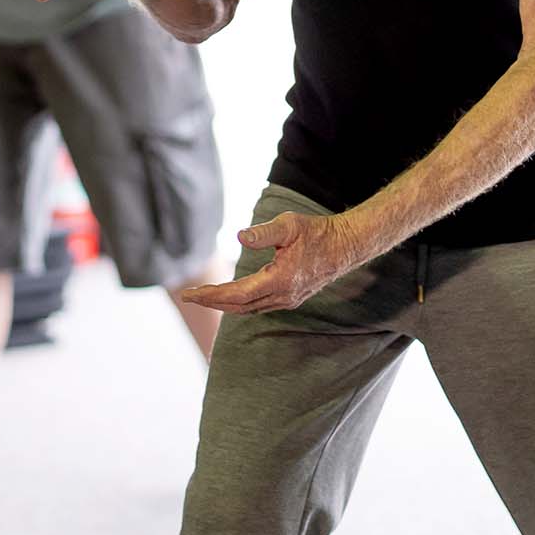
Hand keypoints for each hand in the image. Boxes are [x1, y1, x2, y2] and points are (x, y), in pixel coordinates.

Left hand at [179, 211, 364, 314]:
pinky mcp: (292, 297)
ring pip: (249, 308)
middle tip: (188, 296)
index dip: (211, 295)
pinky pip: (259, 306)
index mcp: (280, 281)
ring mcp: (288, 299)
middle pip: (239, 306)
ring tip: (203, 296)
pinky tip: (230, 297)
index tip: (190, 293)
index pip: (237, 295)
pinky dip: (240, 304)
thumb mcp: (288, 226)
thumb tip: (239, 237)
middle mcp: (283, 296)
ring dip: (225, 304)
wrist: (345, 245)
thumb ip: (263, 233)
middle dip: (212, 301)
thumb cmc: (316, 231)